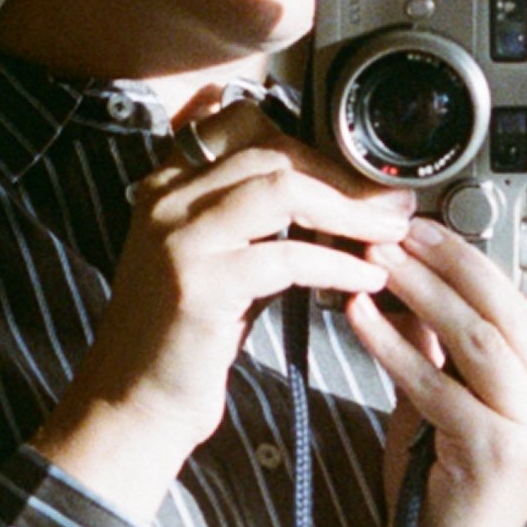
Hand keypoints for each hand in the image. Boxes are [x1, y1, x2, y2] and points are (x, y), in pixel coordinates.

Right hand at [34, 94, 412, 520]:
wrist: (134, 406)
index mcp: (166, 183)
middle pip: (271, 148)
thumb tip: (319, 181)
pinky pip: (287, 255)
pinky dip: (338, 263)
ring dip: (348, 209)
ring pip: (281, 188)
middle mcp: (165, 199)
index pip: (244, 120)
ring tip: (389, 234)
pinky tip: (368, 279)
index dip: (311, 140)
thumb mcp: (213, 257)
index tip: (357, 173)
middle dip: (342, 174)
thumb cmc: (184, 339)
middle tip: (392, 204)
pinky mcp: (199, 284)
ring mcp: (178, 238)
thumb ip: (249, 215)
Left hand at [344, 215, 526, 526]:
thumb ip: (454, 339)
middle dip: (462, 261)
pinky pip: (436, 382)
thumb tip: (419, 265)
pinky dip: (392, 343)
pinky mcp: (493, 454)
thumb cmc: (449, 473)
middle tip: (413, 233)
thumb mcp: (461, 394)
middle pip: (522, 313)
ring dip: (424, 292)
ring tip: (382, 263)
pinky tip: (359, 318)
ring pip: (482, 339)